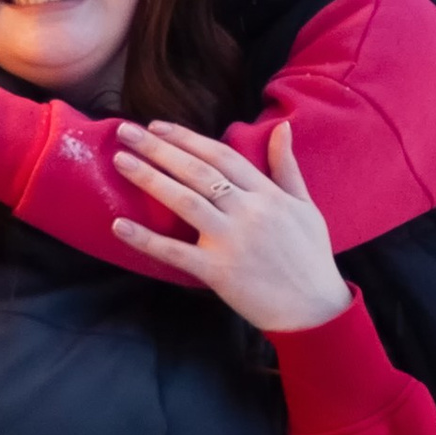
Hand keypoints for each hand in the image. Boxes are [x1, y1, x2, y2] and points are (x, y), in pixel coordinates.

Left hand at [111, 119, 350, 334]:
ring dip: (150, 179)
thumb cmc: (311, 257)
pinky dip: (146, 239)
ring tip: (121, 161)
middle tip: (125, 131)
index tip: (158, 125)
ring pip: (185, 201)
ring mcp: (231, 241)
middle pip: (197, 172)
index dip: (187, 138)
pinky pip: (175, 252)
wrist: (315, 309)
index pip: (221, 156)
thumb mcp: (306, 206)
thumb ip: (287, 167)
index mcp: (267, 194)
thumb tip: (281, 127)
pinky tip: (120, 225)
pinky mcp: (218, 271)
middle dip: (159, 148)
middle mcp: (248, 211)